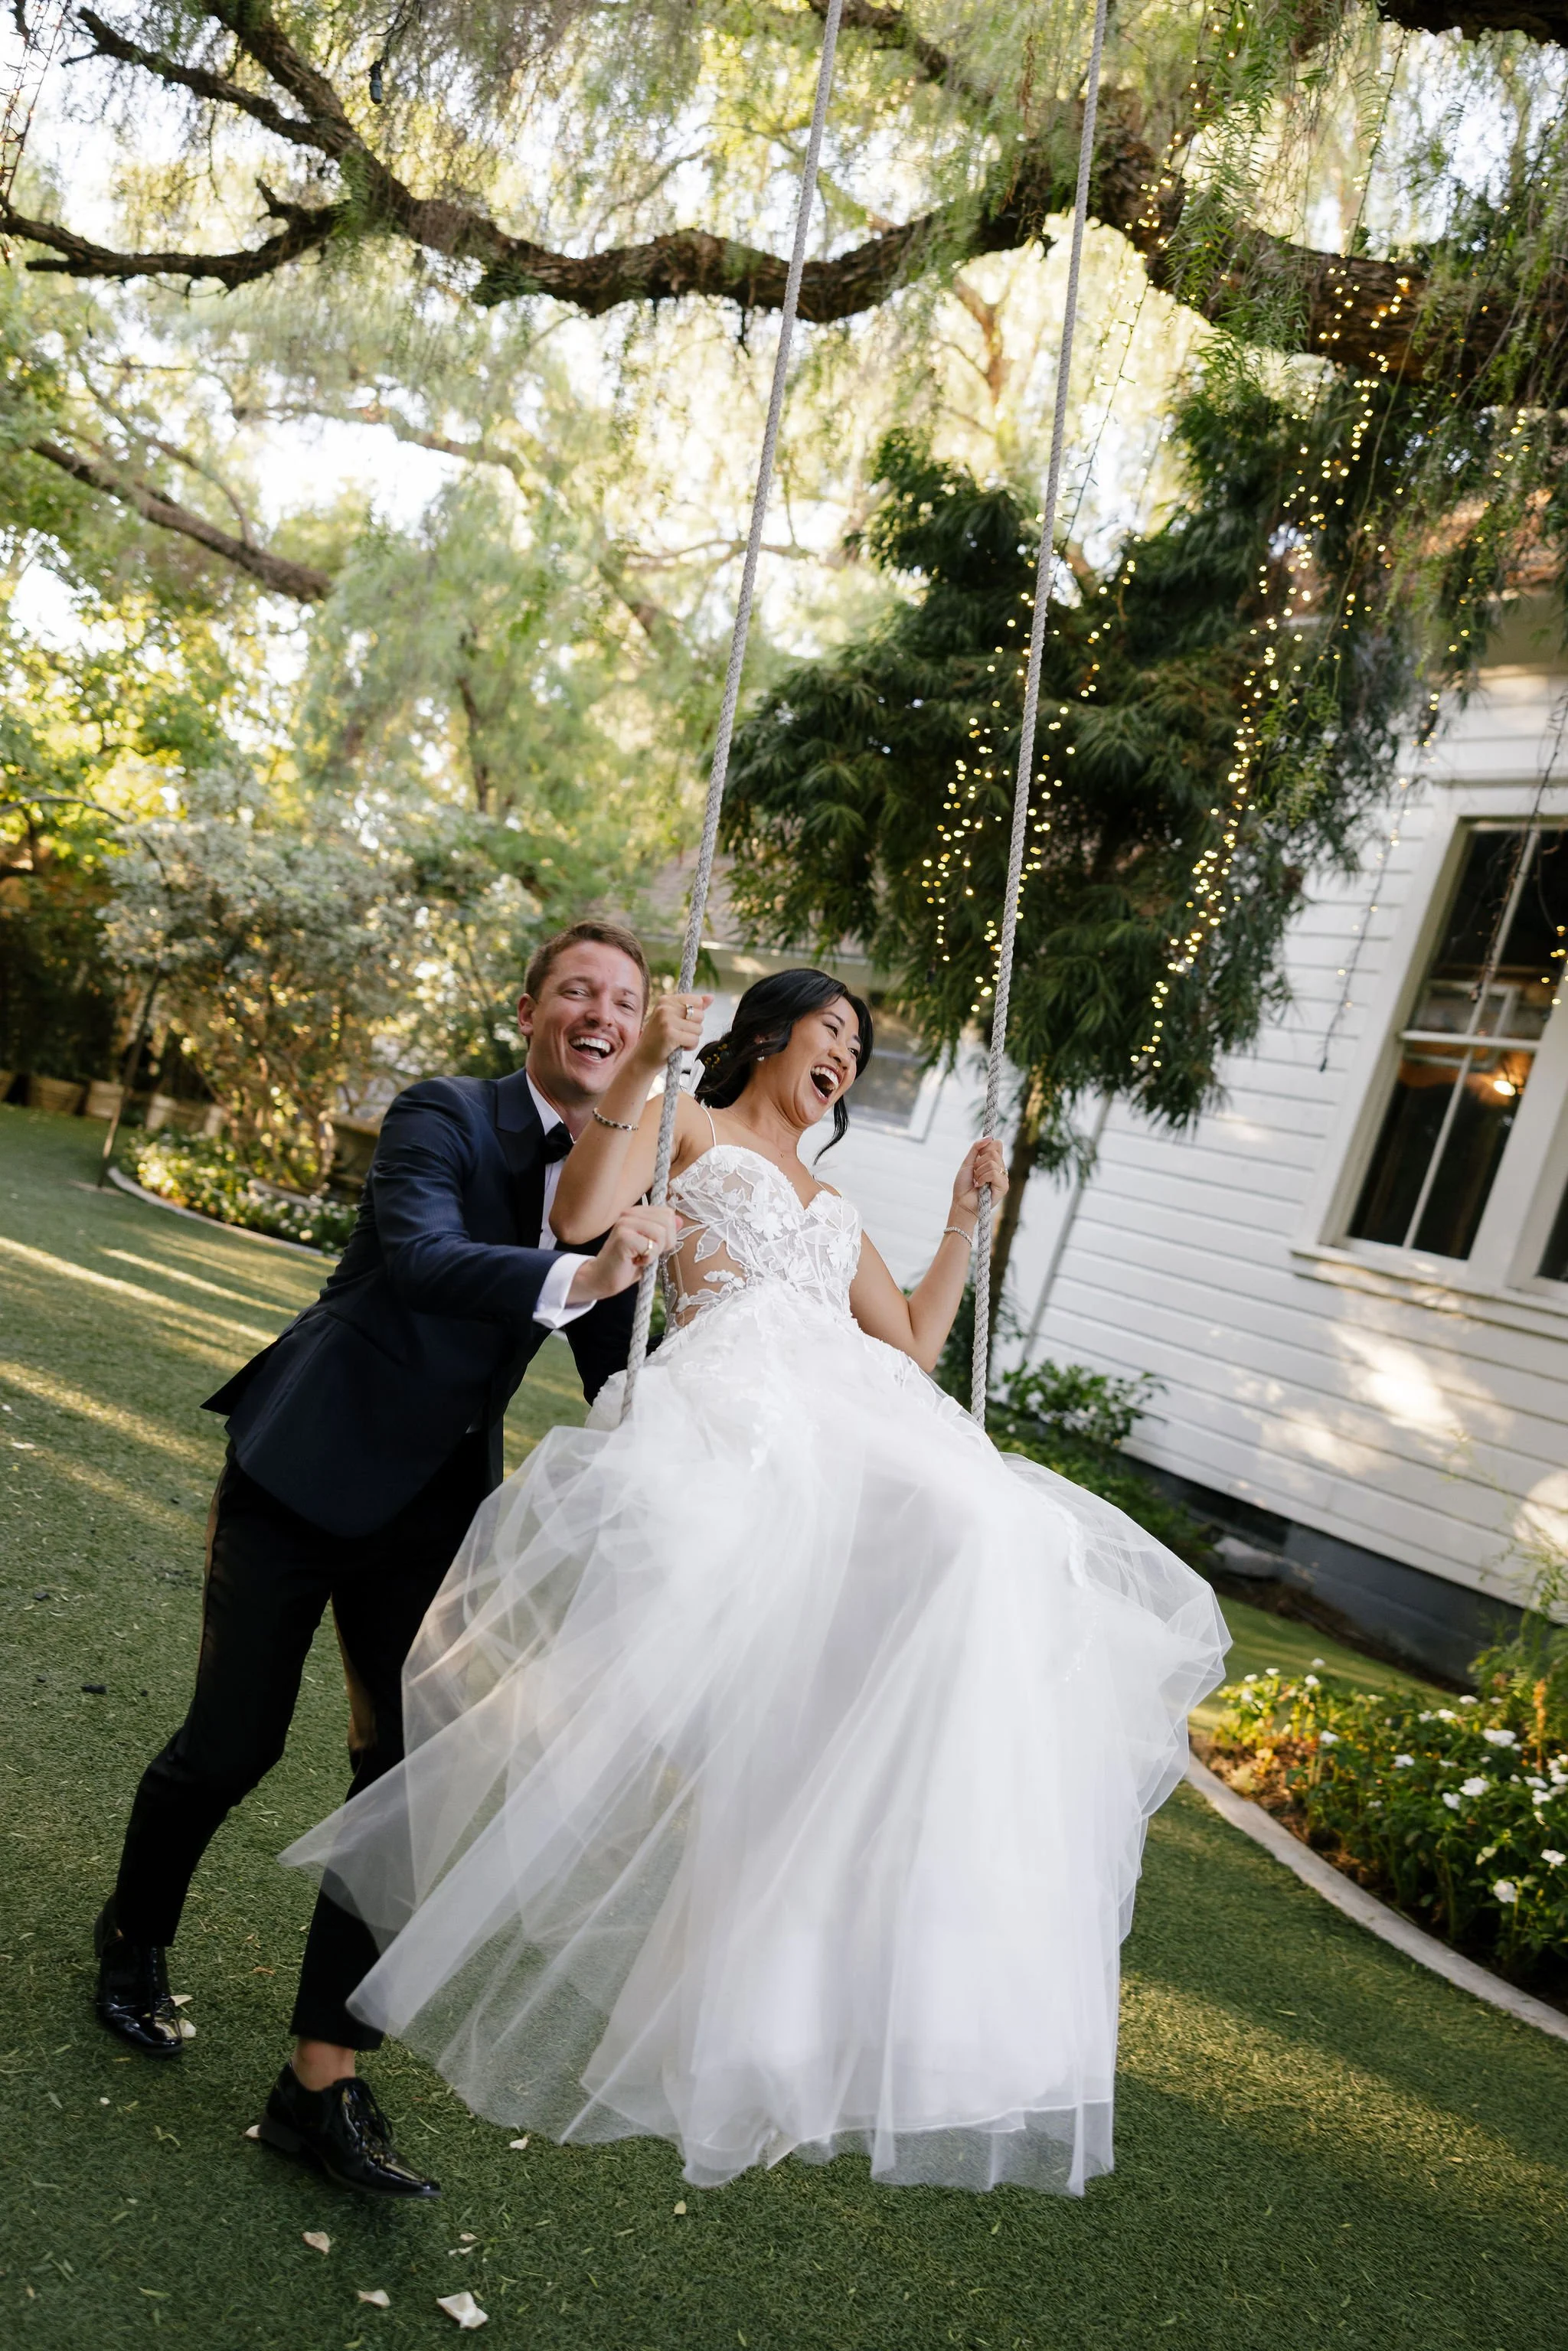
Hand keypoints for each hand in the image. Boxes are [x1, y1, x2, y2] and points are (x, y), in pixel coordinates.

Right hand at [567, 1204, 682, 1303]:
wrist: (602, 1279)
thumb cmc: (627, 1264)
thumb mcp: (651, 1247)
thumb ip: (664, 1232)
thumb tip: (680, 1221)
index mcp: (636, 1212)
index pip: (668, 1214)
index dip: (668, 1234)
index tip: (652, 1246)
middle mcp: (629, 1213)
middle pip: (667, 1222)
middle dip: (664, 1244)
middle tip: (647, 1254)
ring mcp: (625, 1224)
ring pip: (661, 1233)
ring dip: (655, 1252)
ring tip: (640, 1257)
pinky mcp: (623, 1237)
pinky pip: (651, 1246)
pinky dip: (648, 1259)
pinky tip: (635, 1261)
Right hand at [632, 990, 711, 1079]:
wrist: (643, 1059)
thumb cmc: (660, 1039)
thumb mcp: (674, 1018)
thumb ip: (693, 1007)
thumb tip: (711, 997)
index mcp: (665, 1000)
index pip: (697, 1000)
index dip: (694, 1016)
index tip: (681, 1023)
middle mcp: (665, 1007)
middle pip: (700, 1015)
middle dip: (694, 1028)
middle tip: (678, 1034)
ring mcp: (666, 1020)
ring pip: (699, 1028)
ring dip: (691, 1039)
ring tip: (677, 1041)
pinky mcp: (670, 1034)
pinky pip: (694, 1039)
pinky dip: (689, 1046)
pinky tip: (677, 1048)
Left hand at [950, 1137, 1007, 1223]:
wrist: (961, 1203)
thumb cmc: (963, 1185)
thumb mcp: (968, 1162)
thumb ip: (977, 1148)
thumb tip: (990, 1137)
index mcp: (994, 1162)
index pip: (996, 1144)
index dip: (985, 1148)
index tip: (977, 1158)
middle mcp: (1000, 1168)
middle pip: (994, 1151)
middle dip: (979, 1162)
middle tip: (975, 1173)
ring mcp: (1003, 1177)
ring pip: (993, 1162)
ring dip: (979, 1172)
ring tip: (976, 1181)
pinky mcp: (1004, 1186)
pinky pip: (993, 1173)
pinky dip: (982, 1178)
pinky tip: (979, 1186)